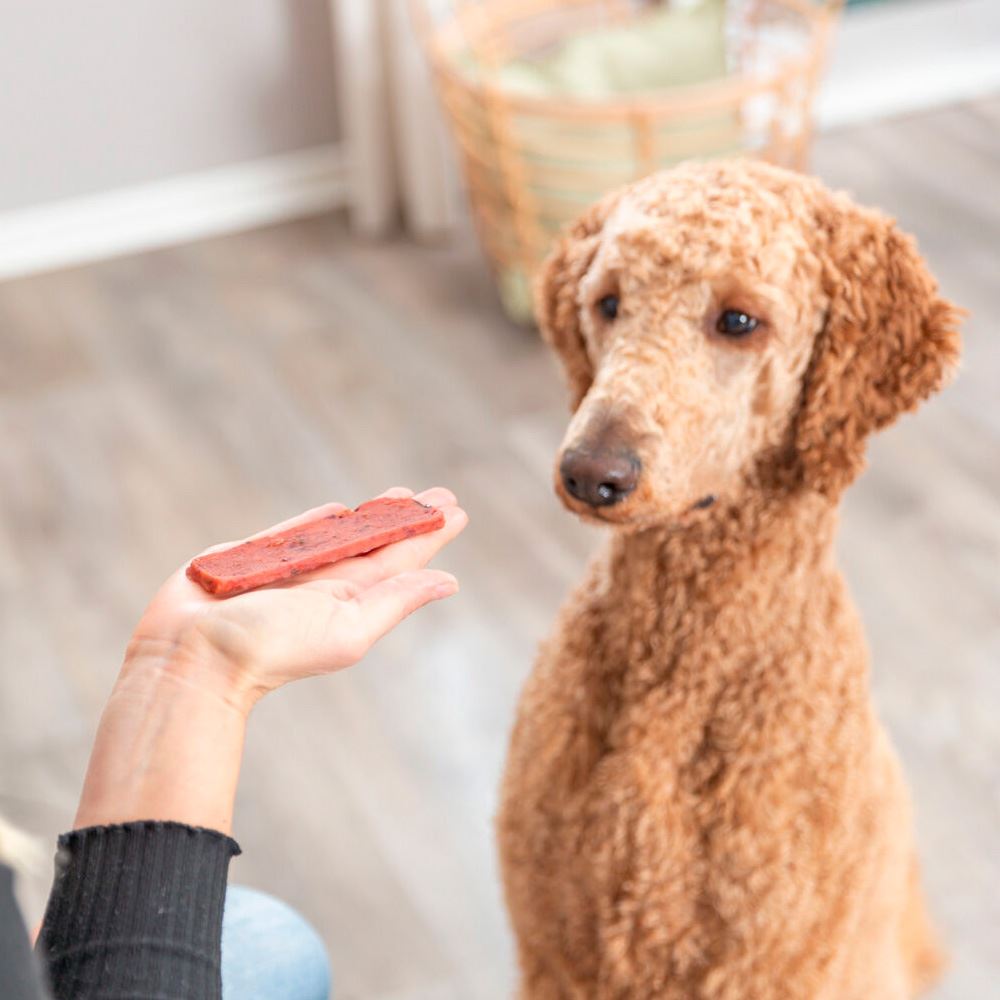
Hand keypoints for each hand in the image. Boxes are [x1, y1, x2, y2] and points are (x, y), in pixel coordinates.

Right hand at [124, 486, 466, 713]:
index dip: (429, 534)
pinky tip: (340, 511)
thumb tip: (450, 582)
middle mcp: (325, 585)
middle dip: (408, 518)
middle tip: (440, 495)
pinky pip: (291, 533)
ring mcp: (287, 571)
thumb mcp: (347, 627)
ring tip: (400, 496)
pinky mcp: (249, 559)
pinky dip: (316, 521)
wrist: (190, 658)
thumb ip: (395, 600)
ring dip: (370, 516)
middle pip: (378, 542)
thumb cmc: (270, 648)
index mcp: (352, 600)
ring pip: (338, 534)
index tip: (457, 511)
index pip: (402, 560)